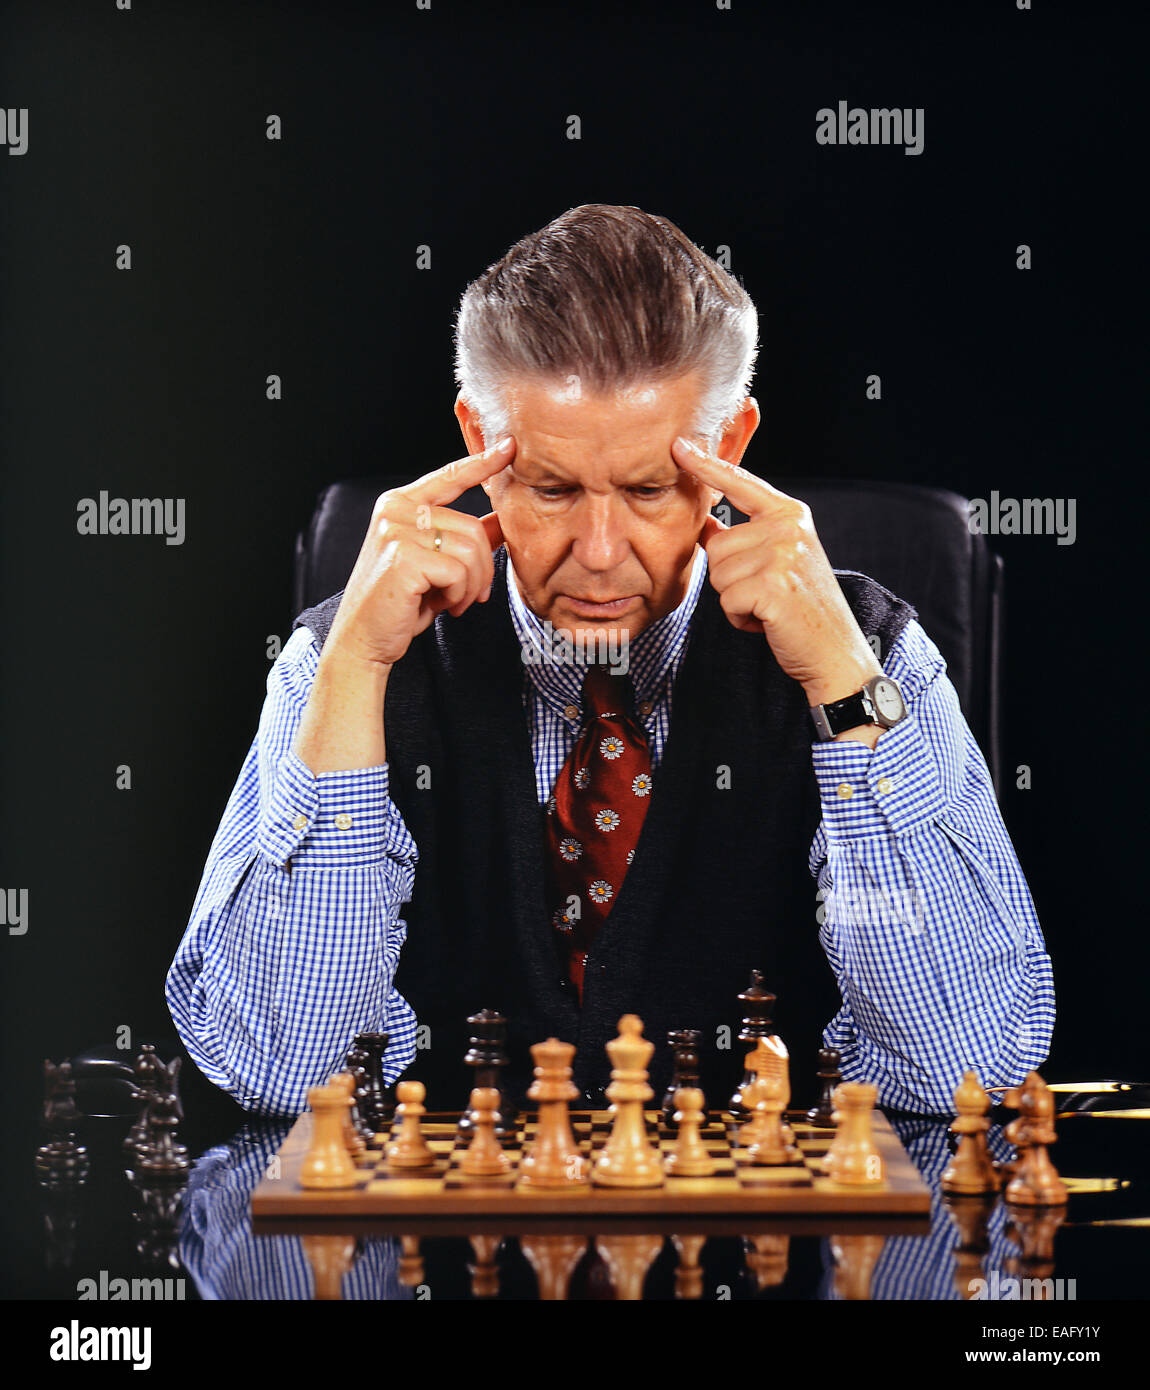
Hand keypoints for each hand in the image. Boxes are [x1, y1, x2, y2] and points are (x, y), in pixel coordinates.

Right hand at [326, 437, 514, 667]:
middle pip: (473, 528)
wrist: (363, 639)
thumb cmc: (399, 603)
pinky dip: (460, 595)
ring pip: (470, 551)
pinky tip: (443, 606)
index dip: (481, 463)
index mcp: (400, 504)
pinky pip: (459, 572)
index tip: (509, 447)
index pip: (449, 476)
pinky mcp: (402, 557)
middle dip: (481, 569)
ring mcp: (396, 531)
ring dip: (471, 586)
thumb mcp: (437, 565)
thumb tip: (501, 519)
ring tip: (452, 601)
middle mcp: (395, 510)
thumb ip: (465, 539)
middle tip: (467, 595)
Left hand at [671, 437, 881, 708]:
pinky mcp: (772, 586)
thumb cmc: (803, 607)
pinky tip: (768, 620)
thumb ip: (749, 536)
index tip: (679, 445)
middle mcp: (788, 527)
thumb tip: (706, 523)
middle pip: (717, 546)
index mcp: (790, 514)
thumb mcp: (782, 558)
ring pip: (718, 575)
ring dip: (735, 600)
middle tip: (768, 593)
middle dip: (731, 578)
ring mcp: (782, 555)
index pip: (740, 484)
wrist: (835, 650)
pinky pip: (727, 601)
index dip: (707, 465)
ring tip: (769, 605)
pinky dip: (740, 618)